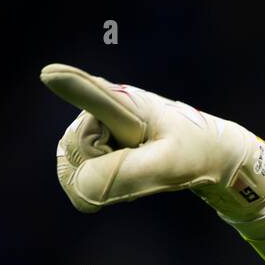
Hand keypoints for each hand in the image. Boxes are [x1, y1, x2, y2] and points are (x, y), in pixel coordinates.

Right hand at [40, 63, 264, 235]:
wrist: (214, 152)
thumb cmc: (195, 154)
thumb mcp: (168, 168)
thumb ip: (123, 176)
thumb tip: (79, 189)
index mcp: (125, 102)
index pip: (94, 98)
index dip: (72, 88)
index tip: (50, 75)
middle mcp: (102, 105)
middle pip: (74, 149)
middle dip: (102, 167)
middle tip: (143, 161)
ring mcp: (97, 121)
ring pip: (75, 163)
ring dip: (103, 174)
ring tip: (138, 162)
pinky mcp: (97, 136)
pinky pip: (80, 171)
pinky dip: (101, 179)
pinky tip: (128, 168)